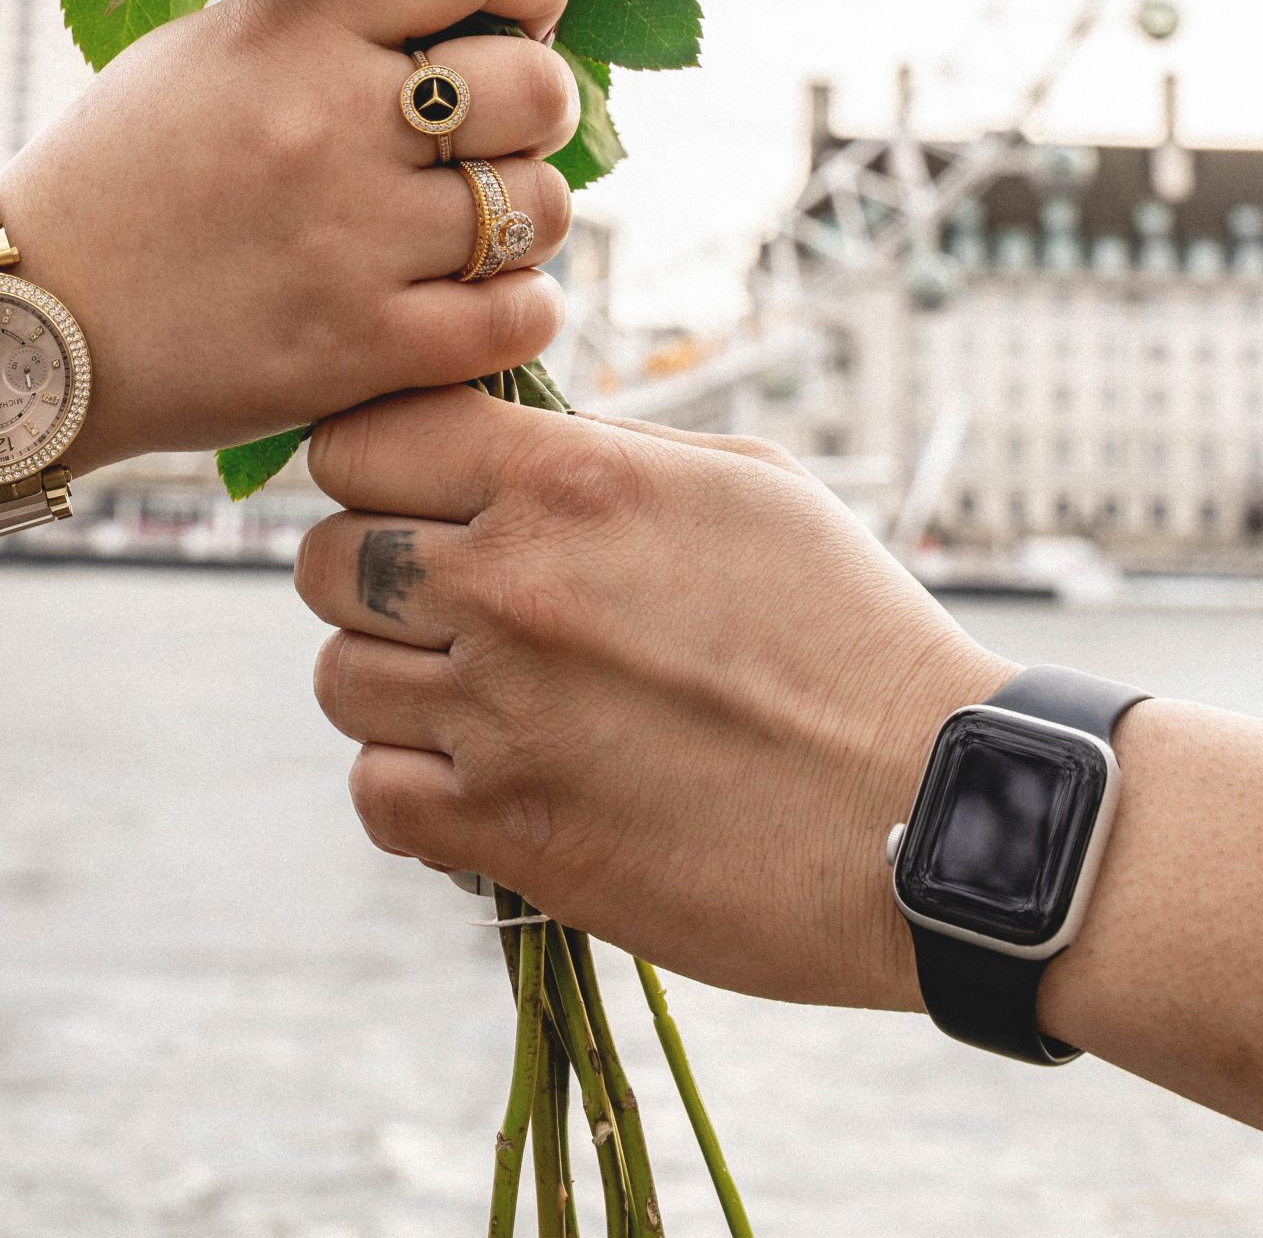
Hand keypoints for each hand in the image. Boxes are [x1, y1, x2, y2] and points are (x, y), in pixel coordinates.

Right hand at [0, 0, 579, 471]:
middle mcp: (330, 126)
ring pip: (541, 207)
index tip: (523, 5)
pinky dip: (517, 304)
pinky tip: (475, 296)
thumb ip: (331, 15)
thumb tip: (470, 2)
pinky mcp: (359, 349)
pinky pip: (517, 316)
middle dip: (535, 105)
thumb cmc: (126, 171)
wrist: (30, 318)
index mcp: (292, 30)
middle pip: (536, 88)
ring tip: (469, 221)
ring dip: (524, 213)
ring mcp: (350, 242)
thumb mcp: (211, 48)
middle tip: (494, 129)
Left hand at [295, 389, 1010, 1009]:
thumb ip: (604, 445)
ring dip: (388, 679)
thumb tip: (507, 426)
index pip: (363, 438)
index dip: (374, 458)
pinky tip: (480, 771)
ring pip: (337, 677)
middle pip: (327, 557)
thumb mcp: (743, 482)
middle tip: (435, 594)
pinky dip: (410, 785)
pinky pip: (376, 794)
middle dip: (369, 568)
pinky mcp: (514, 836)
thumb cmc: (851, 626)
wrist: (935, 808)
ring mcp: (503, 718)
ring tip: (465, 688)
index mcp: (568, 481)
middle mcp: (513, 588)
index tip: (409, 485)